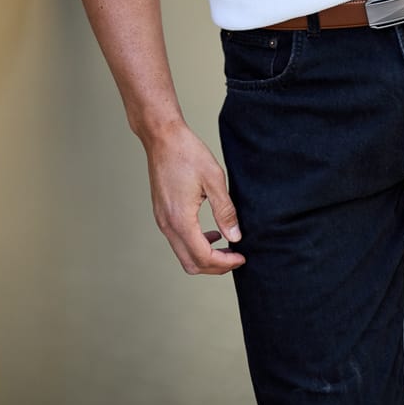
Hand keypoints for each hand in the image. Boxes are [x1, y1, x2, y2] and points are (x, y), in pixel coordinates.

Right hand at [145, 122, 244, 274]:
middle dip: (215, 266)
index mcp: (181, 219)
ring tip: (226, 246)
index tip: (242, 257)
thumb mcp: (214, 179)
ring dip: (205, 256)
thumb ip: (225, 211)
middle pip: (191, 264)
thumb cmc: (187, 153)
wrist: (162, 137)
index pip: (203, 257)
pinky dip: (195, 244)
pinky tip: (211, 231)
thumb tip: (235, 237)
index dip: (225, 263)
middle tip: (235, 257)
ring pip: (183, 254)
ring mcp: (162, 220)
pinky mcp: (161, 213)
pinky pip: (178, 240)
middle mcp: (167, 224)